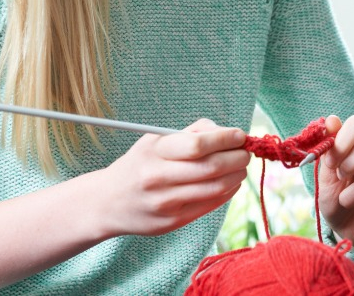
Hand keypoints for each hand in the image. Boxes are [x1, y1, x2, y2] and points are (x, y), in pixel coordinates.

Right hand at [87, 118, 250, 237]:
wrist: (108, 202)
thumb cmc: (139, 164)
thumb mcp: (155, 140)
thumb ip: (192, 132)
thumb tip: (227, 133)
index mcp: (154, 152)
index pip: (198, 144)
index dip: (225, 139)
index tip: (239, 135)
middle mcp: (158, 178)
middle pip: (211, 168)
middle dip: (237, 158)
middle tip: (246, 152)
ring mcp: (166, 203)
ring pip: (215, 188)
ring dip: (236, 175)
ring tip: (241, 166)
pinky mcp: (173, 221)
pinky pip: (210, 205)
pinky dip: (227, 191)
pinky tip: (231, 182)